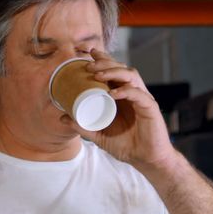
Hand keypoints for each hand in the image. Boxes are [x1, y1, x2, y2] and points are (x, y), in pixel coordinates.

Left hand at [63, 49, 177, 171]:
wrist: (145, 160)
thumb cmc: (126, 146)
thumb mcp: (99, 135)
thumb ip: (82, 126)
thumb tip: (62, 117)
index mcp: (123, 96)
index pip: (114, 71)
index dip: (104, 59)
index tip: (89, 53)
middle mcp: (134, 93)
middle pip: (122, 69)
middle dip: (105, 63)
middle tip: (89, 65)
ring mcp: (143, 99)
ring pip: (132, 76)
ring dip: (114, 72)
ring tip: (98, 75)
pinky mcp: (150, 108)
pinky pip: (139, 95)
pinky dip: (126, 91)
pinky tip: (113, 93)